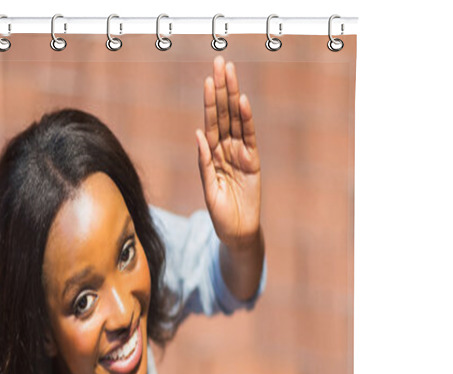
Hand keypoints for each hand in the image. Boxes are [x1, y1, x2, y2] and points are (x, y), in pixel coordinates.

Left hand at [196, 56, 261, 250]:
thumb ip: (204, 164)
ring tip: (231, 73)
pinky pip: (250, 137)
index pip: (210, 122)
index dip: (209, 101)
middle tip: (221, 63)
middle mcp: (225, 151)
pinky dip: (247, 120)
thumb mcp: (208, 190)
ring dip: (233, 97)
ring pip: (236, 121)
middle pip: (223, 114)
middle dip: (221, 89)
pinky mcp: (253, 162)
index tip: (208, 79)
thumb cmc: (220, 215)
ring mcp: (240, 155)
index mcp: (211, 155)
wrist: (238, 232)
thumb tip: (198, 134)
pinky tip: (243, 102)